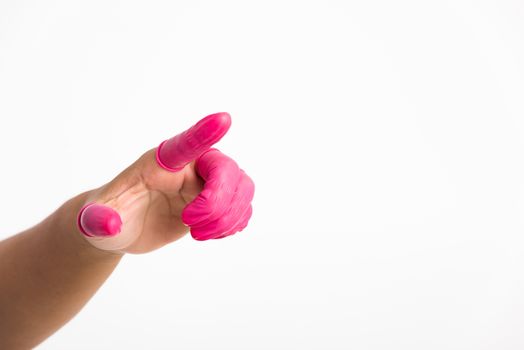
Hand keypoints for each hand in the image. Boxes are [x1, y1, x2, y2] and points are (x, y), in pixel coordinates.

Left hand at [76, 112, 254, 253]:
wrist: (119, 228)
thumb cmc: (105, 215)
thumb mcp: (92, 219)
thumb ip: (98, 219)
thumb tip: (109, 225)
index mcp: (161, 162)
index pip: (187, 143)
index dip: (206, 132)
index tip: (224, 119)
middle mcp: (189, 167)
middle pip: (226, 170)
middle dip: (217, 203)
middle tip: (190, 222)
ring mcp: (204, 185)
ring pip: (242, 188)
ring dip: (228, 217)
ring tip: (198, 234)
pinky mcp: (214, 203)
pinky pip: (243, 206)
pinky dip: (233, 224)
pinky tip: (209, 233)